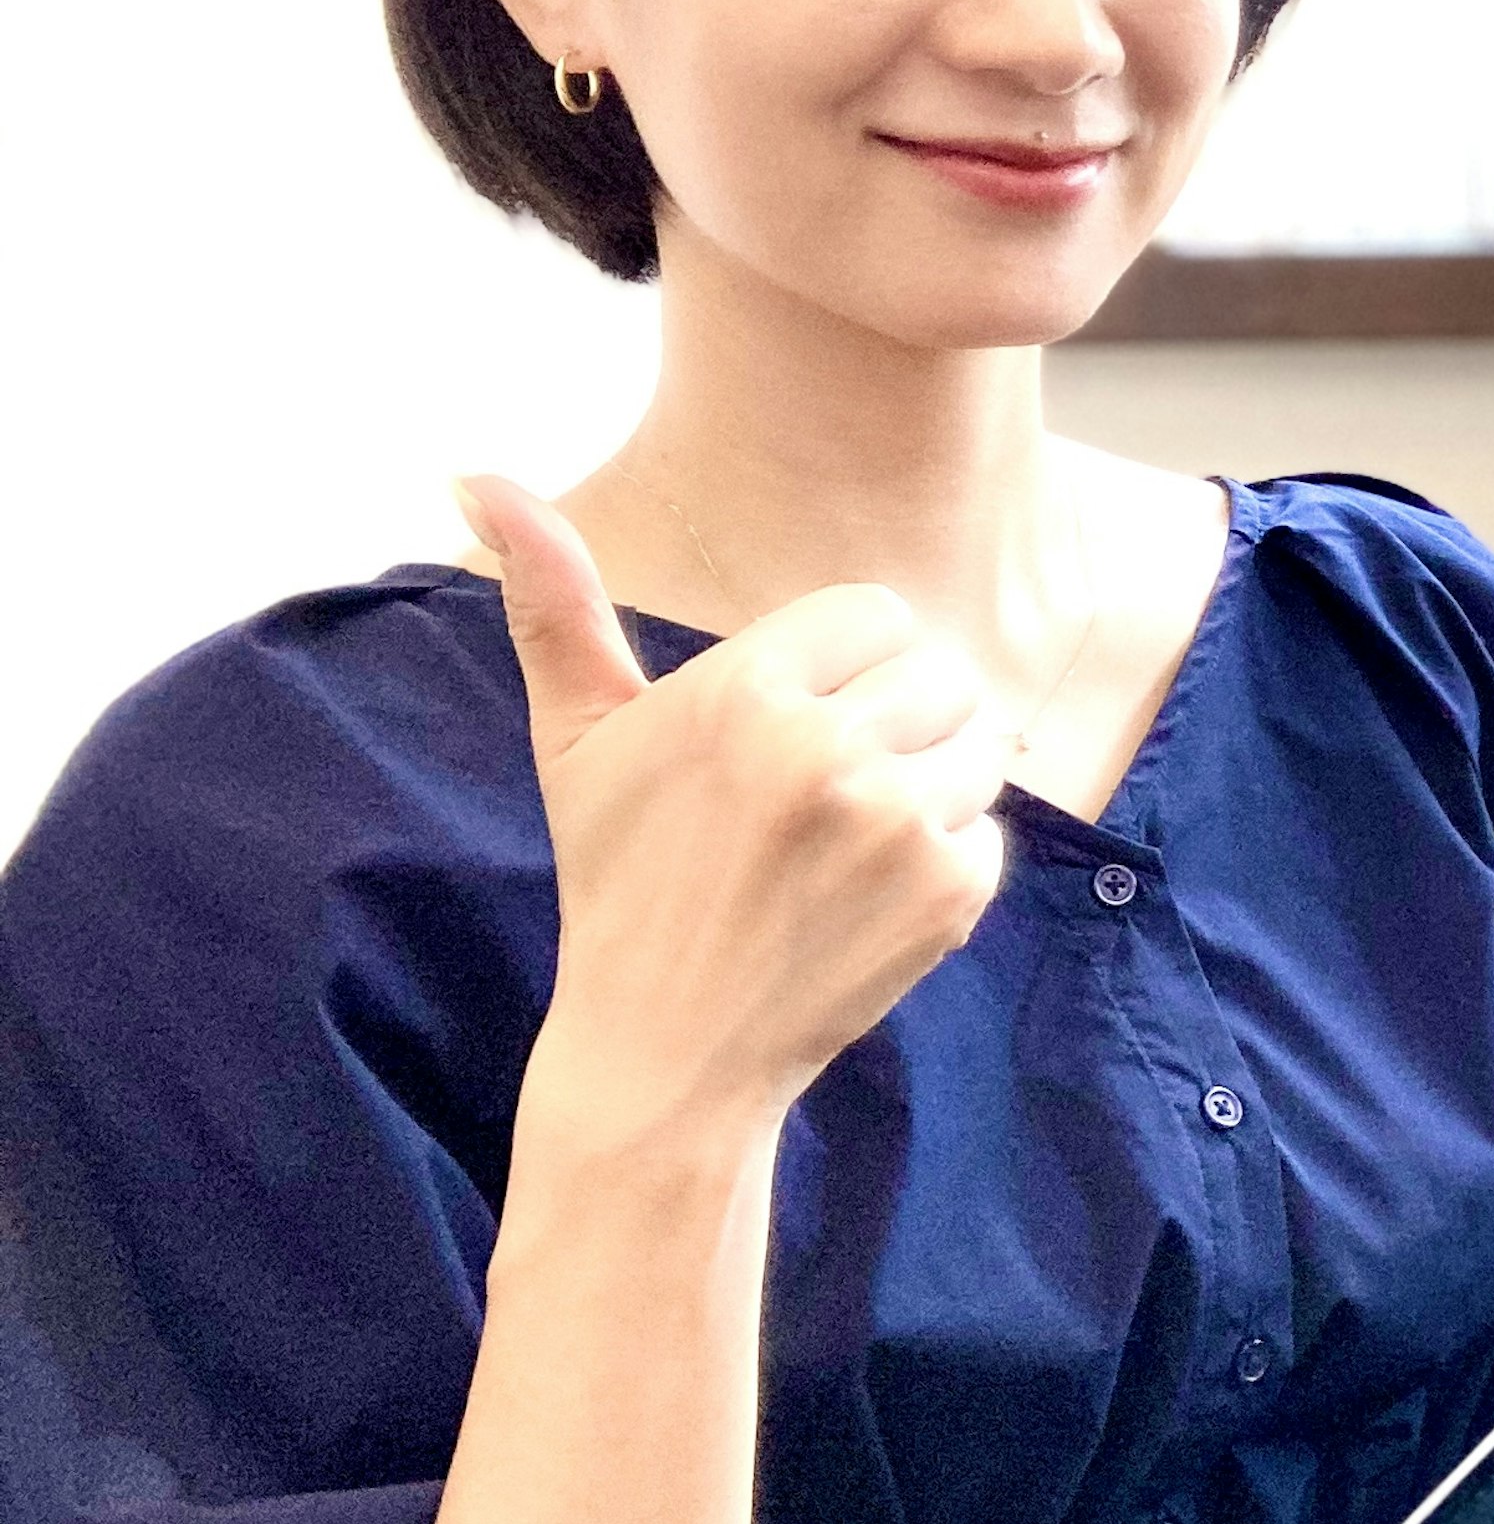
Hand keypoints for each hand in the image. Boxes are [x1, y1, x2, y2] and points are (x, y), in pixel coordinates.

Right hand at [460, 474, 1008, 1141]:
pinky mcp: (948, 892)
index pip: (876, 615)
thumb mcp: (578, 739)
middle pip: (940, 673)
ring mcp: (894, 823)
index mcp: (745, 691)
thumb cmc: (620, 879)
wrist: (665, 1048)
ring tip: (845, 843)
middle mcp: (826, 748)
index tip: (790, 731)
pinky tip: (866, 900)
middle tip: (819, 799)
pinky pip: (988, 832)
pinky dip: (943, 864)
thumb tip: (475, 475)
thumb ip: (554, 602)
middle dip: (894, 724)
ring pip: (977, 746)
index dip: (842, 670)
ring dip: (928, 787)